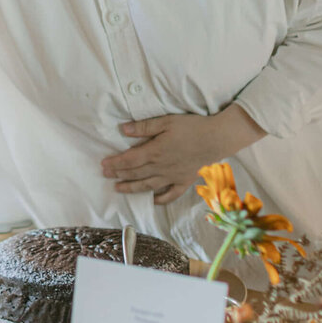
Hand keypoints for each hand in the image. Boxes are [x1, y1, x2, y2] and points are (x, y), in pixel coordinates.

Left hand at [100, 106, 264, 204]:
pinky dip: (160, 199)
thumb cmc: (192, 127)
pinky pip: (170, 195)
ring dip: (132, 188)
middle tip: (106, 176)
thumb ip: (144, 126)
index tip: (104, 165)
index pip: (129, 160)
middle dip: (119, 175)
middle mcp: (161, 168)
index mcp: (155, 152)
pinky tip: (151, 201)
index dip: (115, 164)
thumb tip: (123, 129)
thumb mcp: (166, 121)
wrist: (217, 139)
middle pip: (136, 173)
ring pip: (148, 186)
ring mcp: (173, 177)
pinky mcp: (184, 181)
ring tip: (119, 189)